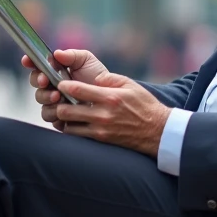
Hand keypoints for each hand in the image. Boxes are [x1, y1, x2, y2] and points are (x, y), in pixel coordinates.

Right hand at [24, 49, 108, 130]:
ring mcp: (54, 103)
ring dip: (46, 98)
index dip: (30, 62)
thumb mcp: (86, 61)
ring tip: (58, 96)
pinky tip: (62, 110)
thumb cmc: (97, 76)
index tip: (27, 60)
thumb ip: (72, 55)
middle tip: (45, 80)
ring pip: (41, 101)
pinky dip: (54, 113)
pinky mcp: (59, 118)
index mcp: (54, 71)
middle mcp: (51, 87)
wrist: (110, 97)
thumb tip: (56, 54)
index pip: (38, 65)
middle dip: (38, 81)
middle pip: (36, 83)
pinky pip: (50, 117)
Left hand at [52, 72, 171, 158]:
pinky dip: (71, 128)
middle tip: (60, 98)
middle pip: (66, 110)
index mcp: (109, 97)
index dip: (64, 85)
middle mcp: (103, 115)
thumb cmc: (144, 105)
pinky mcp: (101, 139)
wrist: (157, 131)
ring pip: (68, 125)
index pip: (77, 90)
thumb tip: (93, 77)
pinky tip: (74, 121)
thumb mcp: (130, 85)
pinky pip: (77, 135)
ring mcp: (100, 129)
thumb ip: (110, 78)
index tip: (61, 83)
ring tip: (66, 109)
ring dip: (64, 117)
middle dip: (59, 103)